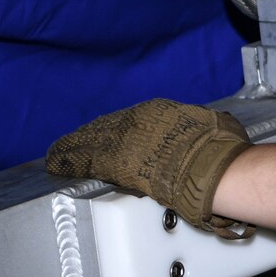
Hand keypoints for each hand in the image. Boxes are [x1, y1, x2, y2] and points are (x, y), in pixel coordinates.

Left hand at [44, 98, 253, 238]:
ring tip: (58, 154)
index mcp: (159, 111)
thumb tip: (215, 129)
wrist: (210, 165)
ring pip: (89, 141)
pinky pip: (82, 160)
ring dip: (73, 148)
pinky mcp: (112, 162)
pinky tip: (56, 164)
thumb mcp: (213, 127)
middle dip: (89, 137)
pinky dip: (67, 162)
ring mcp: (122, 140)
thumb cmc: (219, 149)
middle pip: (105, 128)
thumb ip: (202, 130)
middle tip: (75, 143)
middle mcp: (136, 120)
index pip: (130, 119)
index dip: (117, 128)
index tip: (111, 133)